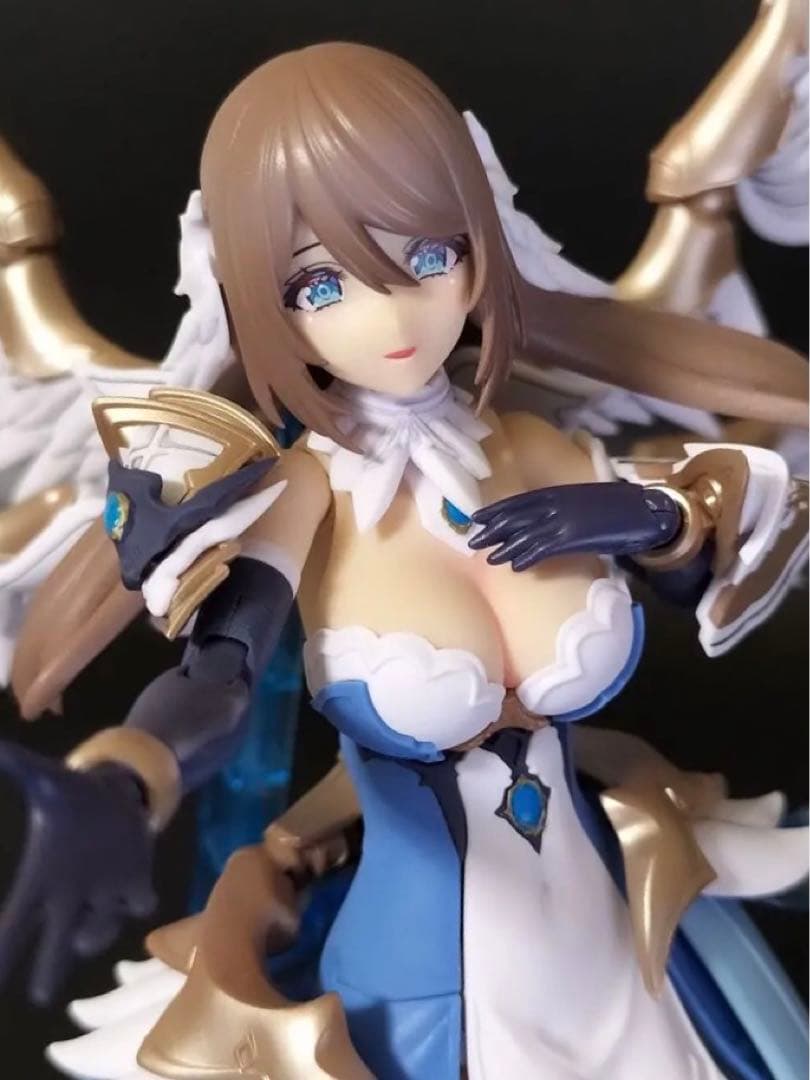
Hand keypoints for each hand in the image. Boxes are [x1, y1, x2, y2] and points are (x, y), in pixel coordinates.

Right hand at [0, 742, 156, 1003]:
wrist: (115, 795)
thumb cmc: (71, 797)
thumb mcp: (46, 780)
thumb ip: (19, 765)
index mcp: (42, 880)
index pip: (16, 922)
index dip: (5, 949)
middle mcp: (71, 895)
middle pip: (56, 942)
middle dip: (50, 967)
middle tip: (40, 994)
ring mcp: (105, 892)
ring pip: (101, 927)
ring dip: (96, 929)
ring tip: (84, 933)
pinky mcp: (136, 881)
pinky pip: (139, 904)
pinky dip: (138, 902)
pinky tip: (137, 894)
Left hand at [469, 482, 680, 570]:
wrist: (646, 512)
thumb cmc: (619, 507)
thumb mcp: (585, 501)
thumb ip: (564, 506)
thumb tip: (548, 518)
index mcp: (560, 492)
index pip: (520, 501)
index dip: (497, 510)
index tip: (477, 517)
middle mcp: (557, 503)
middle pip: (517, 516)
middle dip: (494, 528)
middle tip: (473, 538)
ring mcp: (564, 520)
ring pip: (526, 533)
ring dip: (505, 546)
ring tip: (488, 557)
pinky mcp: (574, 537)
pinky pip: (545, 548)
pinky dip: (528, 557)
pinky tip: (515, 566)